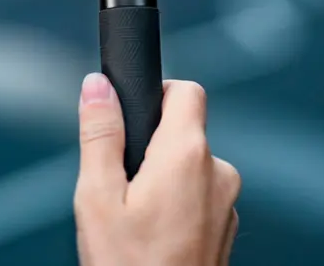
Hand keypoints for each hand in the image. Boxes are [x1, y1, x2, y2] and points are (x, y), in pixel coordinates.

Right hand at [75, 75, 239, 265]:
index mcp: (187, 154)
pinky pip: (200, 198)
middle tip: (124, 185)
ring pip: (191, 168)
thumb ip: (100, 133)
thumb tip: (97, 86)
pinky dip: (179, 206)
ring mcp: (226, 204)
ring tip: (137, 221)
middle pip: (185, 131)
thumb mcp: (97, 197)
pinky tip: (155, 238)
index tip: (134, 115)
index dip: (158, 93)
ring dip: (166, 180)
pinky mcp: (225, 230)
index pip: (187, 90)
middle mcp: (217, 173)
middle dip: (153, 146)